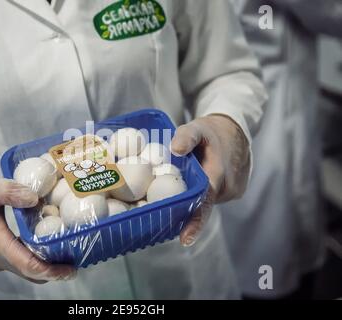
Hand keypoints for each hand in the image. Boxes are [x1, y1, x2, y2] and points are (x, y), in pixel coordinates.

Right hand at [0, 177, 75, 282]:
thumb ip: (12, 192)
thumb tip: (36, 198)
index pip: (27, 264)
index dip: (51, 269)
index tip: (70, 269)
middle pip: (30, 272)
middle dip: (54, 271)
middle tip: (76, 262)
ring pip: (26, 270)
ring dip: (47, 267)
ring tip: (68, 255)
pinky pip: (20, 264)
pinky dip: (37, 261)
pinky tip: (50, 247)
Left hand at [170, 114, 249, 245]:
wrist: (236, 129)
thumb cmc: (212, 130)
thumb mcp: (197, 127)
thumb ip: (186, 136)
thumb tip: (174, 149)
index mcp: (218, 176)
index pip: (205, 204)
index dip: (195, 223)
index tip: (185, 239)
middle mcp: (228, 188)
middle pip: (202, 205)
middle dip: (186, 210)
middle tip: (165, 208)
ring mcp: (233, 191)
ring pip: (208, 201)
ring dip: (196, 197)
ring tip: (181, 186)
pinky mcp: (235, 191)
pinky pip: (214, 196)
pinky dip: (205, 193)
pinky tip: (196, 183)